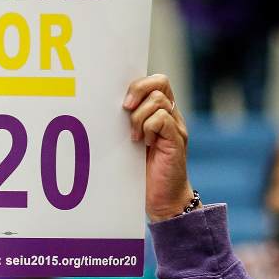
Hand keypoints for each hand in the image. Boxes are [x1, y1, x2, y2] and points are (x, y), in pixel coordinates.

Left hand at [122, 74, 192, 221]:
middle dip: (138, 92)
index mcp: (160, 111)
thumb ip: (125, 123)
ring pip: (159, 101)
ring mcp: (176, 126)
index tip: (122, 103)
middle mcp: (171, 115)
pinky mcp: (176, 140)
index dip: (138, 85)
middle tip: (126, 109)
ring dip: (139, 117)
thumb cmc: (143, 172)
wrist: (163, 198)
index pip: (155, 81)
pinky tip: (145, 145)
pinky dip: (149, 129)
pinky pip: (162, 119)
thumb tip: (102, 107)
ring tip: (135, 138)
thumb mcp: (130, 142)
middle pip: (160, 82)